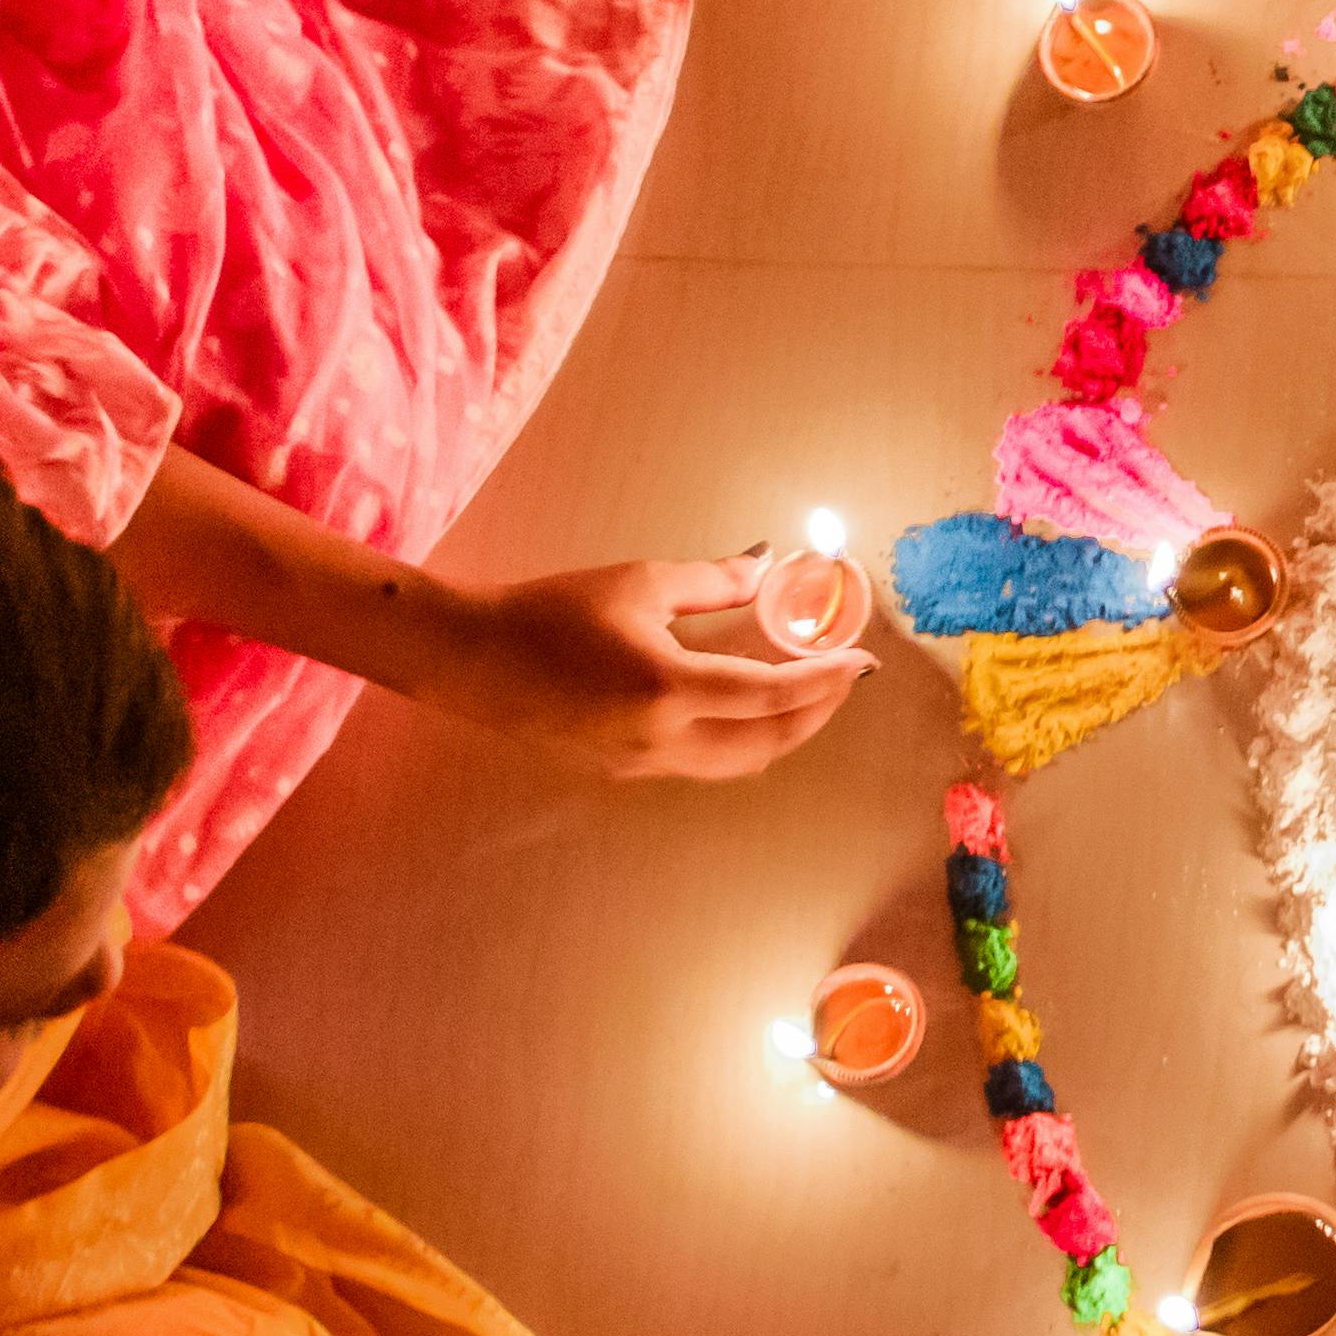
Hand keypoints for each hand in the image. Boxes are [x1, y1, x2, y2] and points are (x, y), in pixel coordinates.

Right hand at [392, 558, 862, 780]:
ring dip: (780, 731)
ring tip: (804, 690)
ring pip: (739, 761)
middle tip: (841, 677)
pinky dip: (740, 737)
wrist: (474, 660)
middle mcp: (662, 740)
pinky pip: (704, 761)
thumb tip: (767, 564)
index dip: (825, 679)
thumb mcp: (638, 583)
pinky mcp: (624, 771)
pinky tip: (745, 703)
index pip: (771, 695)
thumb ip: (713, 582)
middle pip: (768, 743)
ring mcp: (642, 764)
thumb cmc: (550, 612)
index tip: (860, 661)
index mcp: (667, 690)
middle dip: (816, 713)